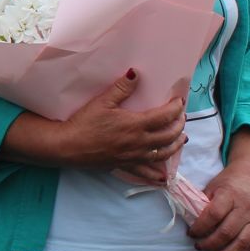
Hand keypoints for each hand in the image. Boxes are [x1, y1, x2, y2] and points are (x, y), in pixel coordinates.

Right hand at [58, 70, 185, 179]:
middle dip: (179, 126)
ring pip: (163, 153)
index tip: (179, 102)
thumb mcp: (102, 102)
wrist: (68, 145)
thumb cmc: (84, 122)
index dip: (175, 108)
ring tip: (181, 139)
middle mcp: (140, 142)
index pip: (164, 116)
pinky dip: (157, 174)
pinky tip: (164, 176)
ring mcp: (134, 156)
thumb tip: (135, 74)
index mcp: (136, 125)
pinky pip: (146, 172)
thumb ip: (121, 88)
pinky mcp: (125, 165)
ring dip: (175, 146)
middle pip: (168, 135)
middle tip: (181, 118)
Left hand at [187, 134, 249, 250]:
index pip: (213, 215)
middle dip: (209, 244)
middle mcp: (245, 208)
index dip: (200, 227)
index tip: (191, 233)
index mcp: (229, 195)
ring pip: (242, 242)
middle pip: (227, 232)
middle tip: (198, 246)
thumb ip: (203, 203)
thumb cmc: (229, 181)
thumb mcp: (213, 185)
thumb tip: (189, 221)